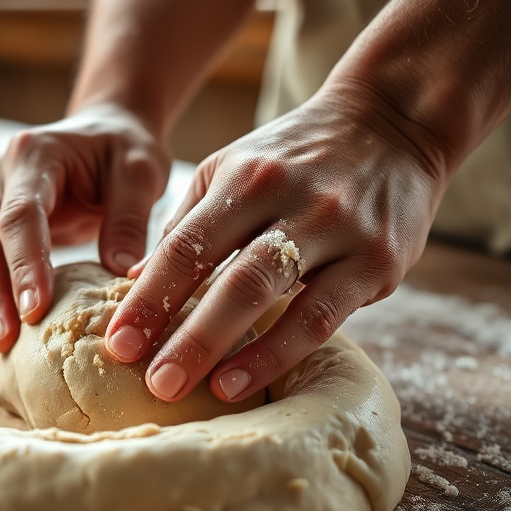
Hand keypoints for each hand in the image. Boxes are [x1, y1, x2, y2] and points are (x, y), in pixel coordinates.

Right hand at [0, 104, 169, 353]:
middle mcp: (0, 177)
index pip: (22, 215)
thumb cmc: (124, 149)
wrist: (106, 131)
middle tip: (6, 340)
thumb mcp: (140, 171)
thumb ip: (129, 218)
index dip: (25, 263)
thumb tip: (121, 272)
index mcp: (34, 155)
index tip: (35, 308)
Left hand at [103, 80, 448, 401]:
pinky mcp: (377, 260)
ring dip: (227, 347)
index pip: (185, 245)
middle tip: (150, 381)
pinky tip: (243, 381)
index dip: (147, 298)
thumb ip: (190, 221)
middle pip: (226, 275)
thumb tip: (138, 282)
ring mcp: (337, 231)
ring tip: (195, 389)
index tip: (117, 344)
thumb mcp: (236, 166)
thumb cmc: (299, 155)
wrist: (394, 120)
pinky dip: (278, 353)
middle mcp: (289, 200)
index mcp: (244, 178)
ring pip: (273, 296)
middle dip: (183, 333)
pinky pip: (322, 317)